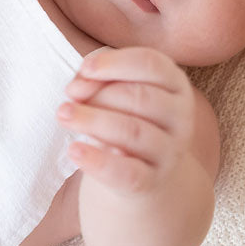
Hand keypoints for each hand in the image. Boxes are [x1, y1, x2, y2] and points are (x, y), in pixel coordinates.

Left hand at [57, 46, 195, 195]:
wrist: (142, 173)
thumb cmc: (126, 117)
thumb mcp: (118, 92)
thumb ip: (99, 81)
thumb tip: (78, 88)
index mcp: (176, 84)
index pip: (151, 64)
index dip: (115, 63)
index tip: (84, 69)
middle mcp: (181, 116)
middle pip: (141, 97)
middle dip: (99, 94)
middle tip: (68, 97)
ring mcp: (171, 151)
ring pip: (133, 131)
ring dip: (92, 121)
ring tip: (63, 115)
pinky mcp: (153, 182)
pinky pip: (127, 172)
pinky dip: (97, 160)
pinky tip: (74, 150)